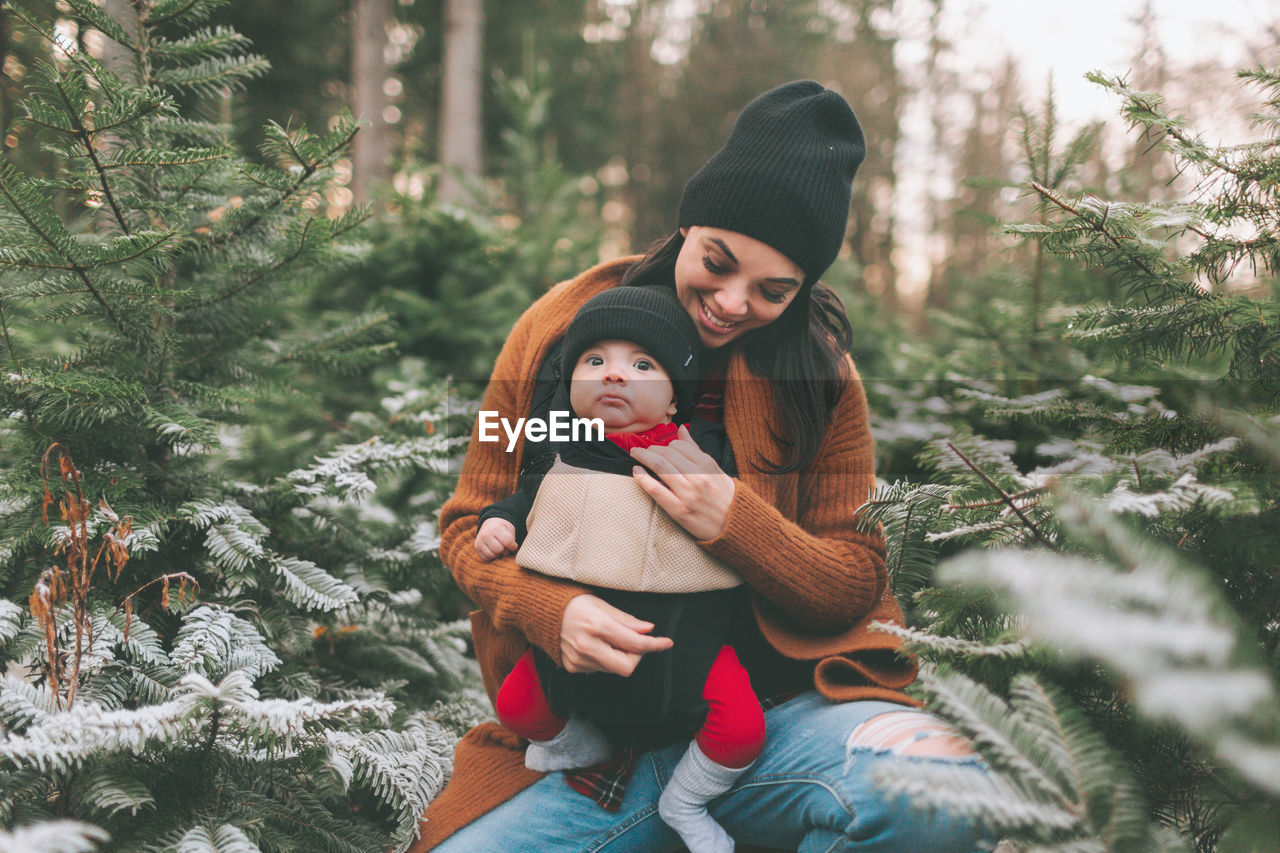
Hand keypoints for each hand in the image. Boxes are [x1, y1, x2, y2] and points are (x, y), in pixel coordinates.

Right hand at [474, 518, 517, 560]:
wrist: (491, 524)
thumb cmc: (503, 529)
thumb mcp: (510, 530)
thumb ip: (511, 542)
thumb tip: (505, 553)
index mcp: (496, 528)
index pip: (507, 542)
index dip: (513, 546)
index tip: (514, 545)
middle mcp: (485, 534)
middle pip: (498, 550)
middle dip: (504, 550)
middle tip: (504, 546)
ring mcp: (479, 541)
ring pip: (491, 555)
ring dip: (497, 554)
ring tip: (499, 548)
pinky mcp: (476, 547)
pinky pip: (485, 558)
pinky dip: (491, 557)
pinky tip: (493, 550)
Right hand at [560, 594, 672, 675]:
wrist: (541, 612)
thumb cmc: (574, 604)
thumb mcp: (602, 605)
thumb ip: (626, 620)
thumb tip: (649, 629)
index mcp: (597, 625)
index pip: (635, 644)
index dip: (654, 644)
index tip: (666, 643)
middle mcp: (587, 646)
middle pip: (627, 667)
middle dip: (636, 657)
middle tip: (634, 642)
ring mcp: (578, 659)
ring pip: (613, 669)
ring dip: (620, 657)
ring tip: (609, 639)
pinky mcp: (572, 667)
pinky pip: (599, 670)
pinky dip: (605, 659)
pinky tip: (596, 645)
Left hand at [629, 424, 735, 540]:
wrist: (735, 525)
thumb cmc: (725, 497)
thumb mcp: (715, 469)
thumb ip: (696, 450)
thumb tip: (681, 429)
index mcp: (707, 465)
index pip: (680, 446)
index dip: (667, 445)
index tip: (661, 447)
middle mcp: (697, 477)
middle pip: (667, 455)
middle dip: (652, 449)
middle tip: (643, 450)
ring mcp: (688, 494)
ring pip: (660, 467)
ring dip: (643, 457)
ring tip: (635, 454)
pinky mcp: (679, 510)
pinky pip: (656, 490)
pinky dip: (643, 478)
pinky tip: (636, 471)